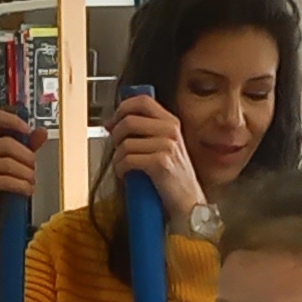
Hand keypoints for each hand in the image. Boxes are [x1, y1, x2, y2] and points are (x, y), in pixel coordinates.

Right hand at [0, 113, 45, 215]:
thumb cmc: (4, 183)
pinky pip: (5, 179)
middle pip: (7, 143)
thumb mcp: (20, 161)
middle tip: (34, 169)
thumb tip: (42, 131)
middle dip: (27, 157)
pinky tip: (27, 190)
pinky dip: (21, 185)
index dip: (13, 120)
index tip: (28, 130)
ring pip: (8, 163)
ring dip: (26, 174)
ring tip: (31, 182)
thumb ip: (30, 146)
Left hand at [94, 96, 206, 222]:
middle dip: (114, 135)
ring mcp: (167, 146)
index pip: (142, 101)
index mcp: (171, 122)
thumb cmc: (173, 176)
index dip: (122, 108)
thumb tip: (114, 123)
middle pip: (129, 120)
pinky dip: (120, 168)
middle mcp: (170, 130)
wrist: (188, 201)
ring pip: (125, 143)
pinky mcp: (160, 163)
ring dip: (117, 157)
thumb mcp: (165, 146)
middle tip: (115, 147)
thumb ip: (146, 131)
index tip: (113, 121)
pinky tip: (124, 174)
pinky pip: (128, 159)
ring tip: (121, 165)